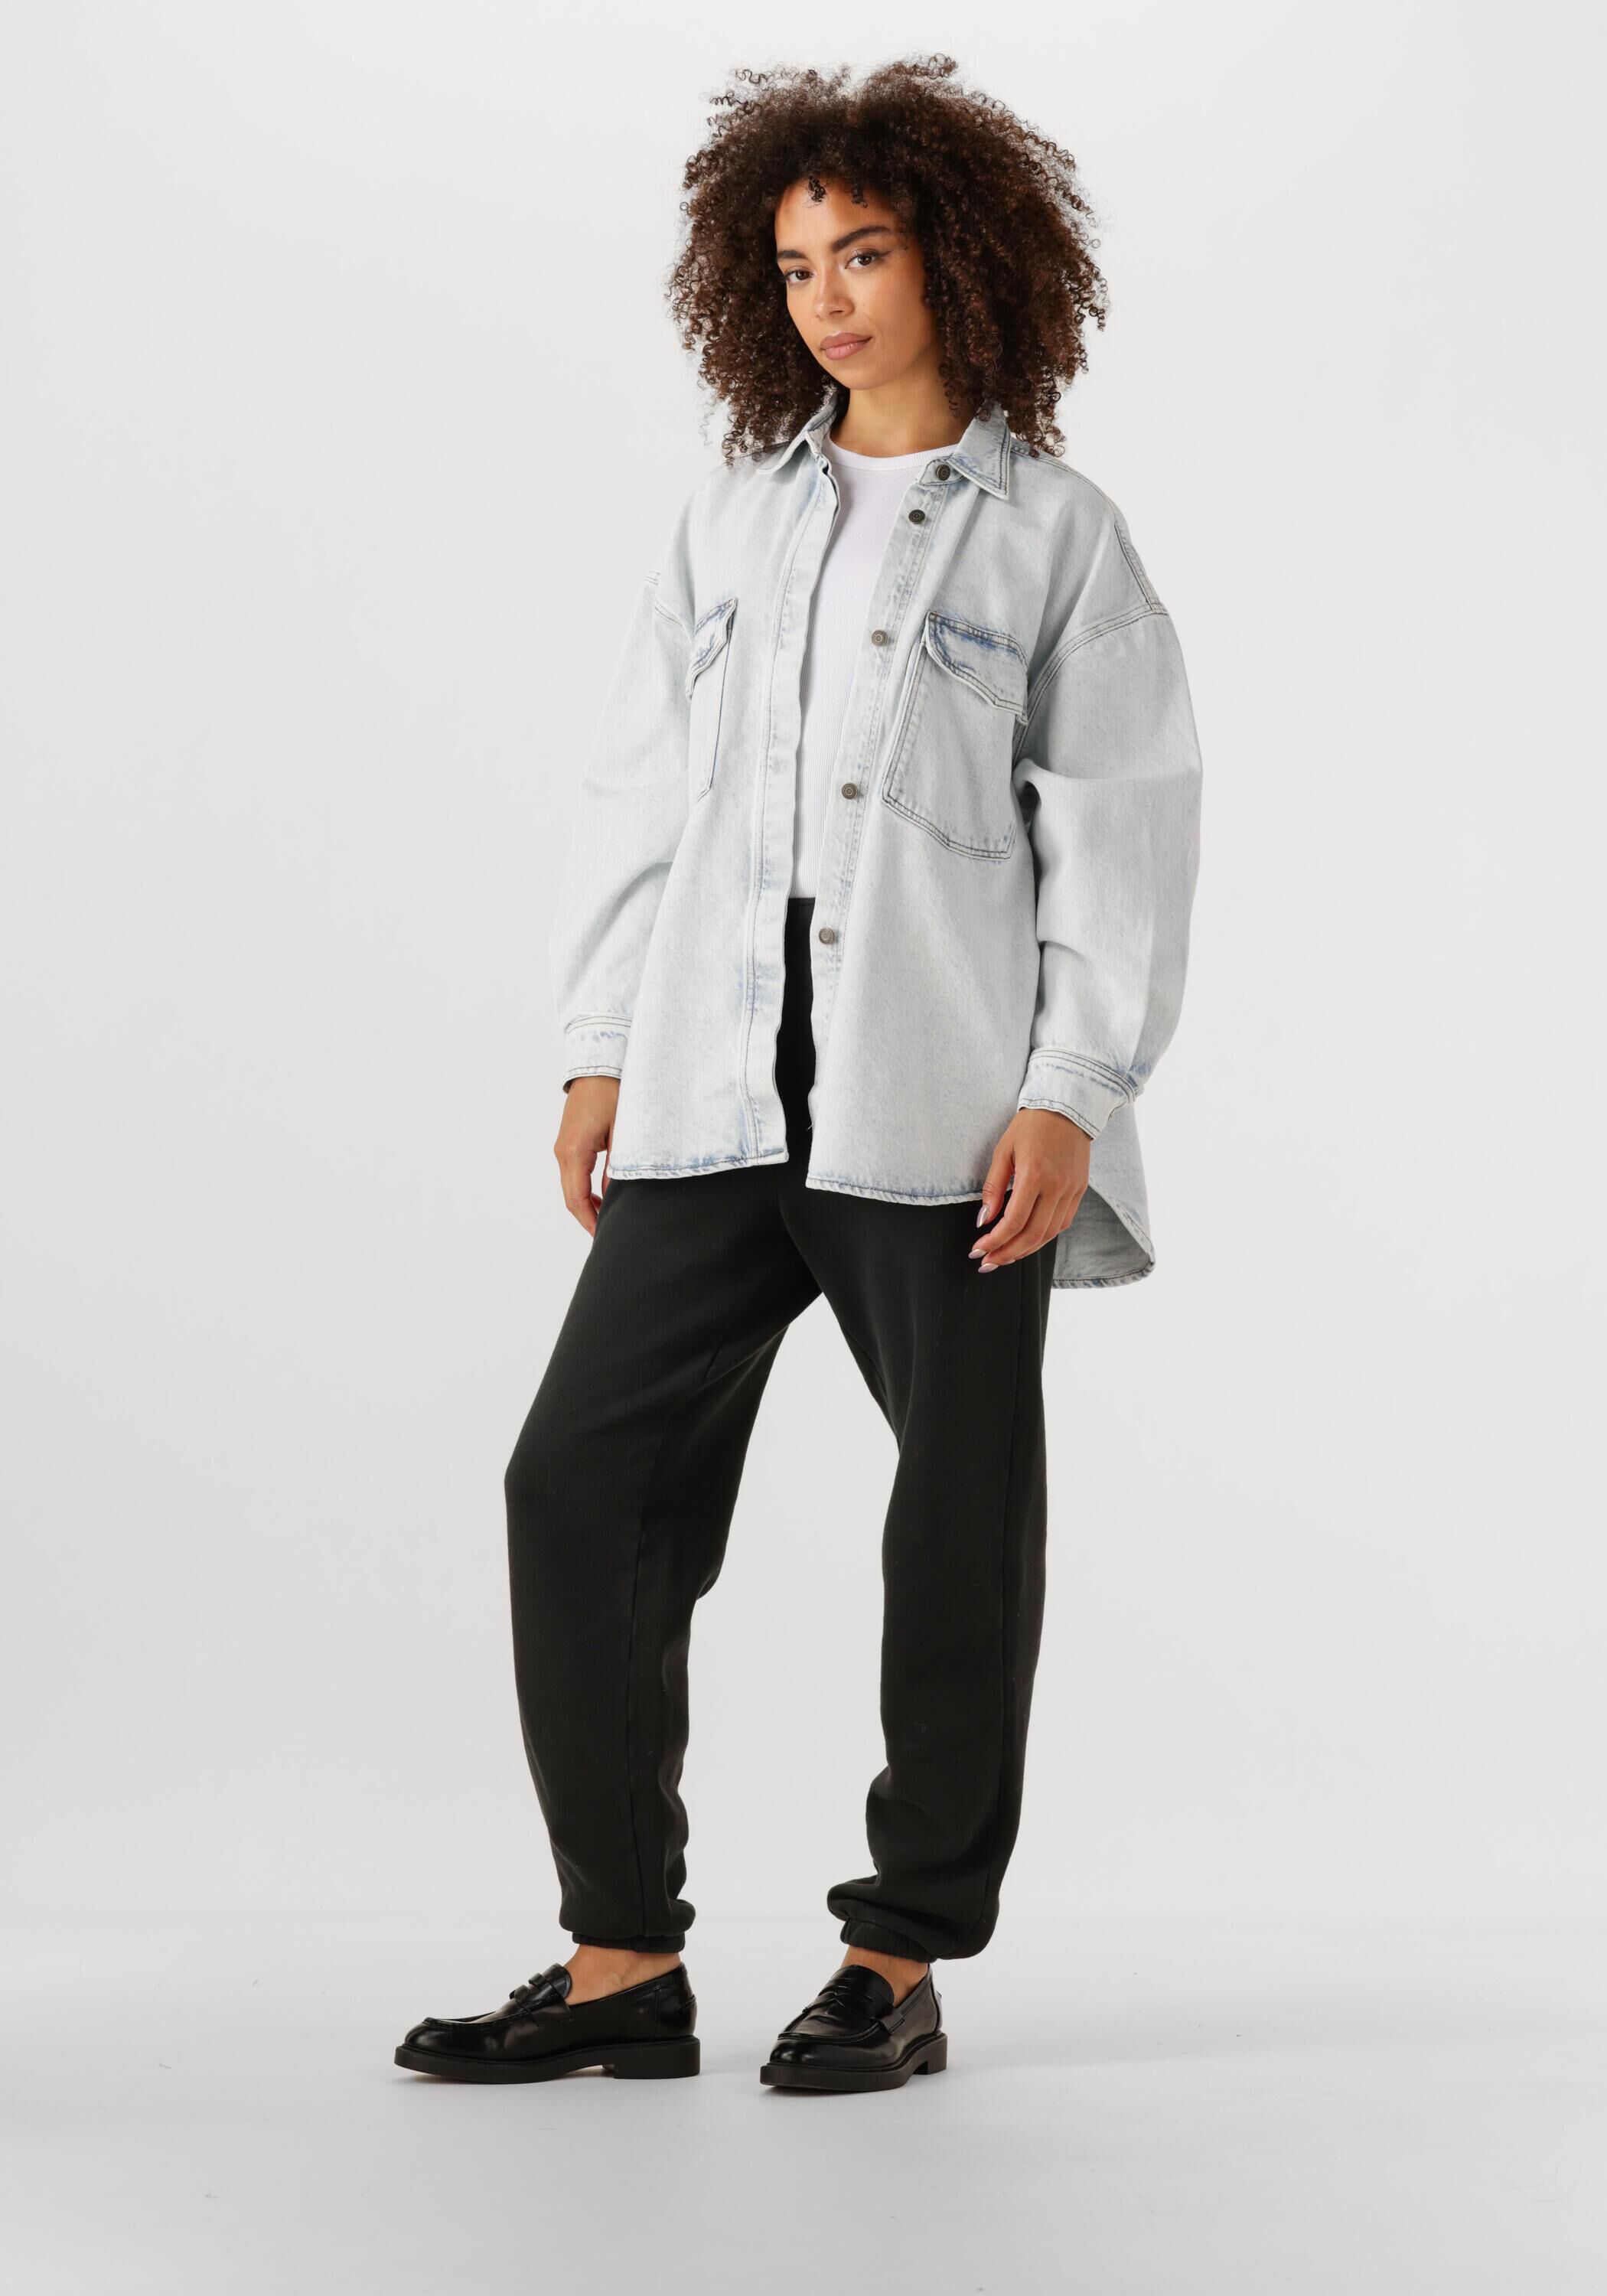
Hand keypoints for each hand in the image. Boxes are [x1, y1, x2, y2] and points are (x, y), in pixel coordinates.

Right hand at [554, 1076, 620, 1234]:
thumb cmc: (612, 1091)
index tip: (603, 1236)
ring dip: (588, 1204)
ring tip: (609, 1218)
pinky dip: (585, 1190)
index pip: (577, 1198)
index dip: (590, 1221)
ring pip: (572, 1187)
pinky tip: (603, 1196)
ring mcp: (563, 1147)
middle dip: (588, 1218)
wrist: (597, 1063)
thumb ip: (619, 1165)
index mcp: (574, 1151)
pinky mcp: (569, 1142)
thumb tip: (617, 1194)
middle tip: (608, 1233)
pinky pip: (574, 1174)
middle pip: (572, 1197)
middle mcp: (563, 1152)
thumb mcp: (623, 1130)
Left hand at [971, 1108, 1090, 1270]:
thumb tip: (984, 1219)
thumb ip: (993, 1187)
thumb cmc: (1031, 1125)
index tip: (978, 1250)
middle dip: (1007, 1253)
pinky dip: (1044, 1236)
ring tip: (1004, 1256)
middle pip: (1033, 1235)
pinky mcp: (1080, 1191)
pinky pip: (1062, 1223)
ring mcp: (1072, 1191)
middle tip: (988, 1262)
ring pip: (1049, 1234)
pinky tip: (1027, 1240)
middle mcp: (1057, 1187)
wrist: (1067, 1107)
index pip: (1014, 1222)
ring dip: (1025, 1250)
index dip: (994, 1241)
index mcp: (1035, 1175)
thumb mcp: (1004, 1150)